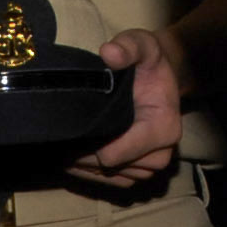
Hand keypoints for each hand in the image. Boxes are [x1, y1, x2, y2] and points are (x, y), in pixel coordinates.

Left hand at [63, 28, 183, 192]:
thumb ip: (129, 46)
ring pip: (108, 178)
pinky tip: (74, 154)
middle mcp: (161, 154)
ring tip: (66, 144)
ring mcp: (149, 167)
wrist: (160, 79)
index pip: (114, 155)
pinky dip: (90, 171)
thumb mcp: (143, 45)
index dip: (88, 144)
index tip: (71, 128)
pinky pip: (110, 182)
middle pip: (108, 168)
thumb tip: (109, 53)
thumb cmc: (149, 62)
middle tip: (62, 135)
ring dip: (85, 164)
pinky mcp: (139, 173)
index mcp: (164, 128)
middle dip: (84, 153)